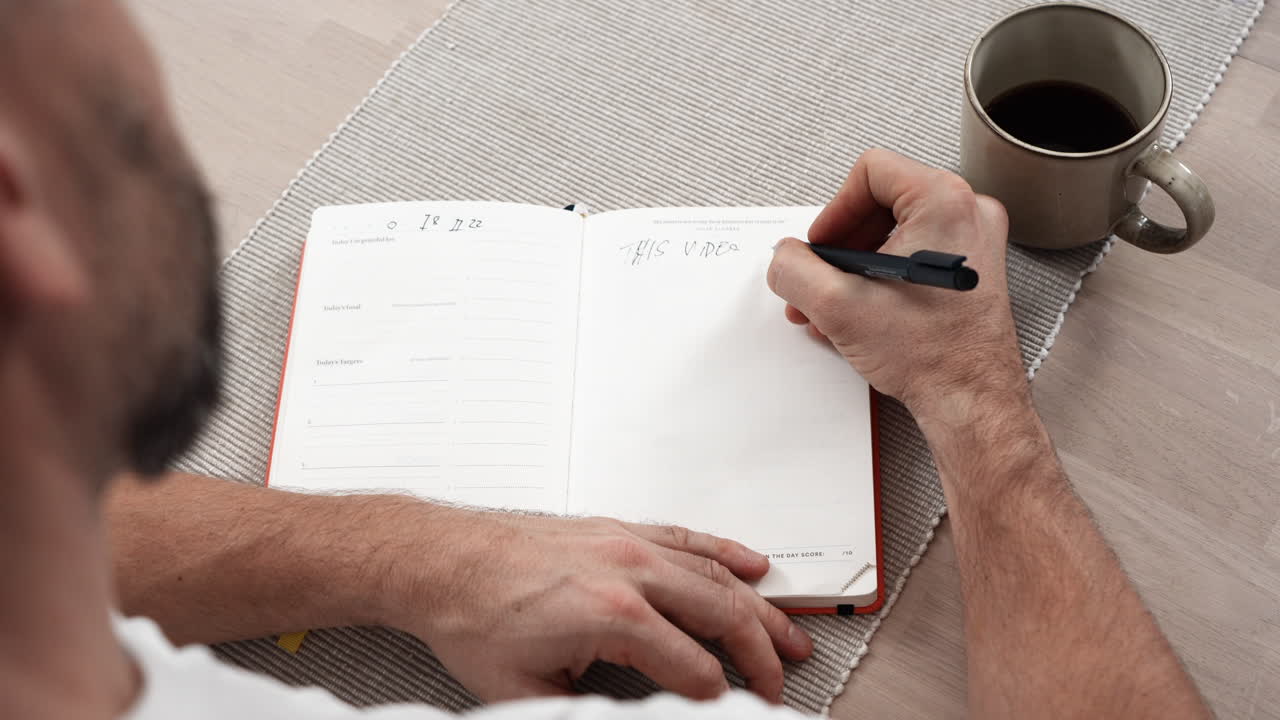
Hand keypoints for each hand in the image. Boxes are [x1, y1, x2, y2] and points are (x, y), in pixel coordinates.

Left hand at [380, 507, 812, 702]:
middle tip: (779, 683)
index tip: (734, 715)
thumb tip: (626, 717)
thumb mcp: (526, 694)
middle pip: (723, 615)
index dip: (719, 702)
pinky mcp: (617, 529)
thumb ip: (587, 712)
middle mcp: (630, 571)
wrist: (439, 561)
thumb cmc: (472, 616)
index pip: (694, 670)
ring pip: (716, 575)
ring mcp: (627, 543)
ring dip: (758, 607)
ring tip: (789, 634)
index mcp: (614, 615)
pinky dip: (726, 552)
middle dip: (761, 655)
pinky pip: (687, 538)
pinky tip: (752, 566)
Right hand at [767, 149, 1024, 426]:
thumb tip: (785, 255)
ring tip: (834, 305)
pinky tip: (861, 313)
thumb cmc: (931, 355)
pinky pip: (916, 255)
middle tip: (821, 280)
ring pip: (897, 232)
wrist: (971, 400)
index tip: (821, 248)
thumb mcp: (836, 305)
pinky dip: (883, 278)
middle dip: (841, 246)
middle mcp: (968, 213)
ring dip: (857, 267)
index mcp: (944, 202)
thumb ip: (794, 268)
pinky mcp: (973, 269)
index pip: (870, 172)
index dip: (834, 211)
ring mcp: (976, 242)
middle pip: (882, 202)